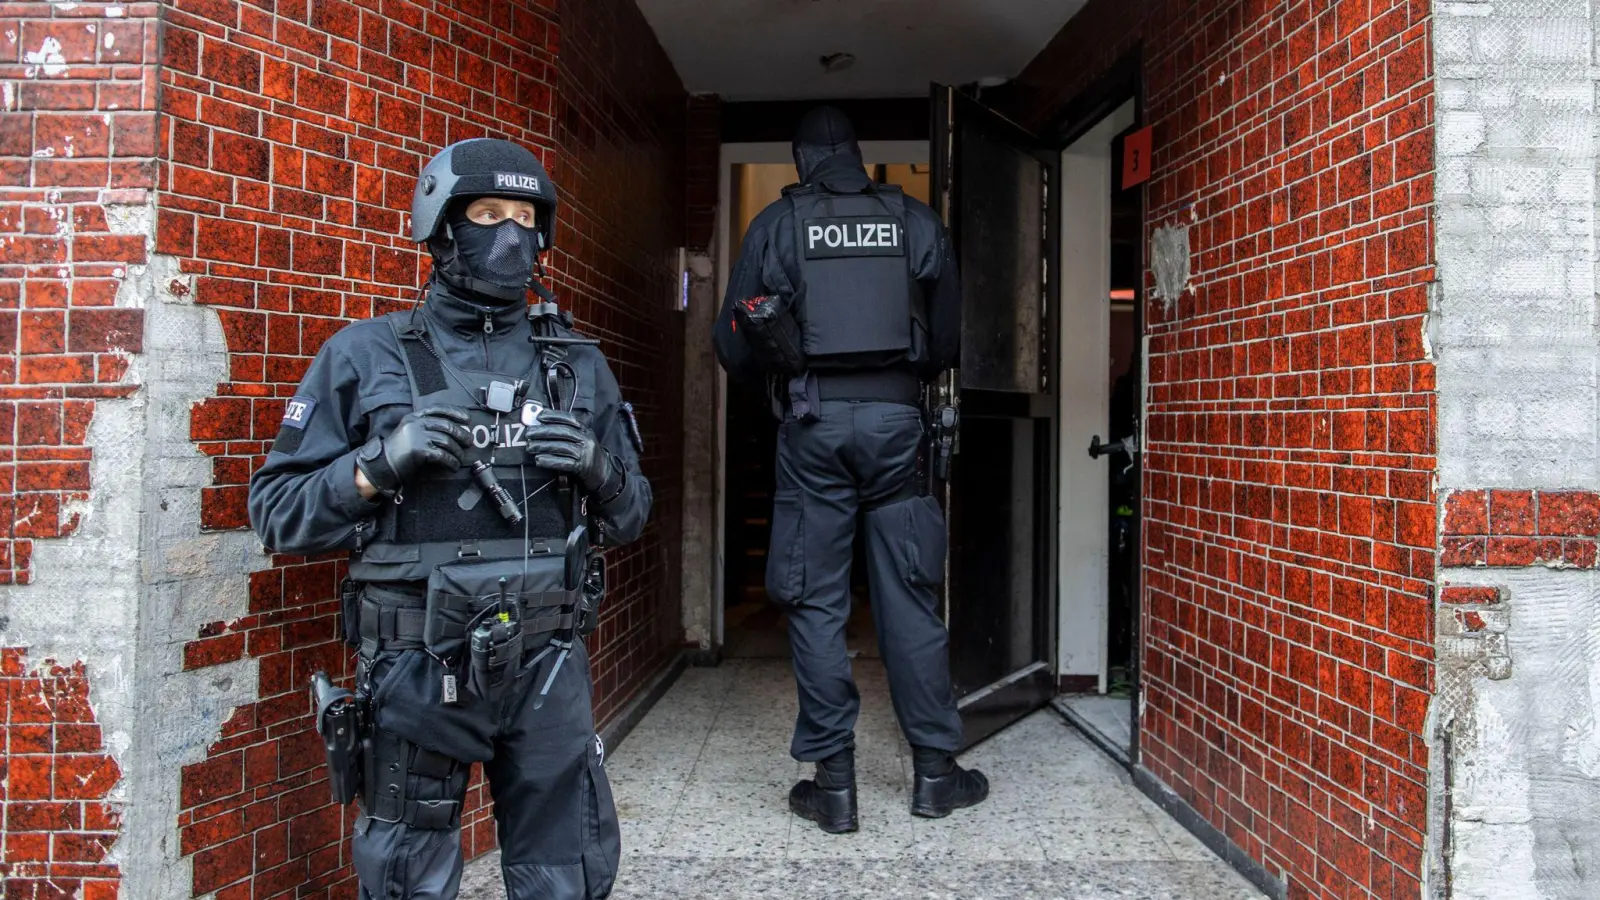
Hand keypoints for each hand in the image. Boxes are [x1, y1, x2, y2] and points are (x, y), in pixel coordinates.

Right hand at [357, 406, 471, 493]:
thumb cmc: (399, 452)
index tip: (467, 419)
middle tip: (469, 442)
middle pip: (446, 425)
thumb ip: (426, 427)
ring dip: (457, 451)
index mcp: (414, 417)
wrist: (382, 465)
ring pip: (446, 441)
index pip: (438, 409)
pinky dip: (451, 461)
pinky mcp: (419, 450)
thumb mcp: (410, 432)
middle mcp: (416, 424)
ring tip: (460, 459)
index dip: (455, 412)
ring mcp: (417, 436)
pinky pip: (442, 454)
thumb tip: (454, 430)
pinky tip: (454, 466)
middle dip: (461, 434)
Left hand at [525, 410, 610, 491]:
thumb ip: (568, 432)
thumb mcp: (582, 439)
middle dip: (543, 431)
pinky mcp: (582, 467)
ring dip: (543, 446)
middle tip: (529, 433)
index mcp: (585, 430)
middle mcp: (586, 439)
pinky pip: (563, 463)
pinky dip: (549, 461)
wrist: (604, 473)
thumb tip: (543, 425)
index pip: (569, 419)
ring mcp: (585, 453)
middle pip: (563, 432)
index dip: (553, 416)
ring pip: (561, 447)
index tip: (539, 416)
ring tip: (530, 447)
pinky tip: (539, 460)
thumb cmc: (588, 454)